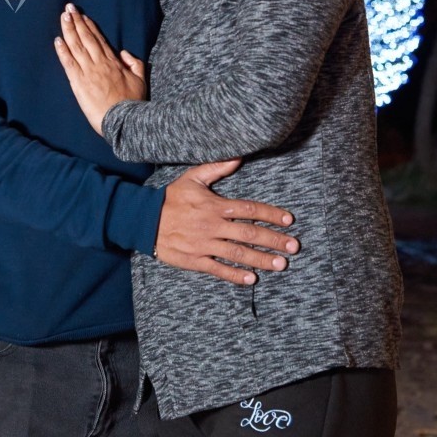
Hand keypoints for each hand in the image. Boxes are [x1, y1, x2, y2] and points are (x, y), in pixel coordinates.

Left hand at [55, 3, 146, 134]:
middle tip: (69, 8)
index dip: (90, 27)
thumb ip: (134, 63)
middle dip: (77, 22)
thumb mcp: (140, 80)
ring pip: (76, 46)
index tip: (83, 16)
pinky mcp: (79, 83)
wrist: (124, 120)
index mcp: (114, 62)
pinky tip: (57, 40)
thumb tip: (124, 53)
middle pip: (86, 38)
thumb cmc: (132, 102)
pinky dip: (62, 51)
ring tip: (63, 17)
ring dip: (69, 30)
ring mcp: (88, 72)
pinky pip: (69, 63)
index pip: (99, 40)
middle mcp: (99, 63)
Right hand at [156, 161, 299, 285]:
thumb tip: (238, 157)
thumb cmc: (171, 197)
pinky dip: (235, 275)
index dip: (271, 215)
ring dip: (261, 259)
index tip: (288, 220)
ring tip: (281, 265)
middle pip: (249, 234)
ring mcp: (204, 244)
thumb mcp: (192, 178)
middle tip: (293, 247)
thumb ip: (216, 168)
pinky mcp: (195, 260)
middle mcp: (213, 226)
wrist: (144, 219)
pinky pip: (218, 269)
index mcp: (215, 205)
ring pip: (238, 254)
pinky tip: (251, 279)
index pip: (250, 210)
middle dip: (274, 241)